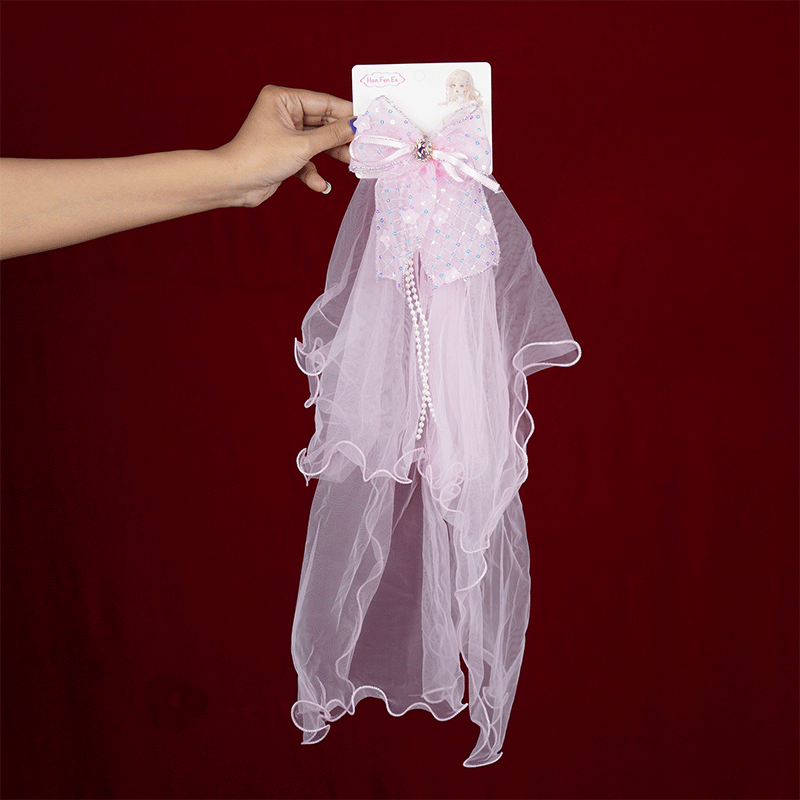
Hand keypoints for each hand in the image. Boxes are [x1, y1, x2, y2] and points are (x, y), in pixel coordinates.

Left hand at [215, 85, 354, 205]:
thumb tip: (357, 126)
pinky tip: (319, 184)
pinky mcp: (284, 154)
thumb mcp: (302, 145)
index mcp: (283, 99)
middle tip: (363, 145)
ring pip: (317, 142)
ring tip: (350, 163)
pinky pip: (306, 159)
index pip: (324, 102)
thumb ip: (332, 135)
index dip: (347, 113)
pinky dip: (313, 171)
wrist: (234, 184)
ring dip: (332, 154)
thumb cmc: (259, 158)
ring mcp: (284, 134)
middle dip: (341, 138)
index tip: (368, 122)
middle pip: (323, 123)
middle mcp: (283, 113)